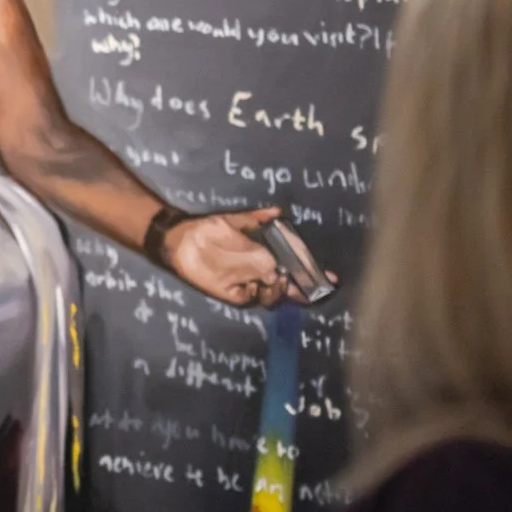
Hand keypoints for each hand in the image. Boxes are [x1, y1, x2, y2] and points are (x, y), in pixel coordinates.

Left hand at [162, 206, 311, 308]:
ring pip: (272, 297)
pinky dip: (255, 295)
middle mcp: (261, 273)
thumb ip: (258, 217)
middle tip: (305, 284)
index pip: (296, 269)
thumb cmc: (211, 227)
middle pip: (289, 288)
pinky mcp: (230, 293)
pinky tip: (255, 286)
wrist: (182, 238)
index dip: (313, 274)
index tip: (330, 277)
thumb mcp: (236, 220)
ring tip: (278, 281)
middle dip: (304, 290)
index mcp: (267, 258)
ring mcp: (247, 284)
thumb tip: (278, 211)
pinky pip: (248, 300)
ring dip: (279, 292)